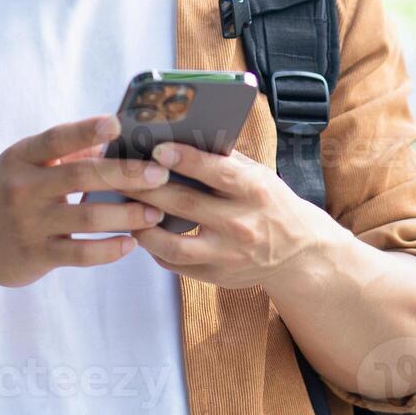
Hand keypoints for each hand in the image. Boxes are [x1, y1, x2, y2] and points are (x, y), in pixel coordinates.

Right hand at [0, 115, 172, 287]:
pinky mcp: (35, 255)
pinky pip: (80, 253)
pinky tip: (131, 243)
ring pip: (87, 216)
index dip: (86, 130)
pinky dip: (109, 248)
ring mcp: (28, 223)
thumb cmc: (7, 192)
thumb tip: (114, 136)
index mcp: (22, 158)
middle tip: (160, 174)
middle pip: (81, 176)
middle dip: (125, 174)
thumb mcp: (25, 165)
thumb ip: (65, 153)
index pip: (56, 139)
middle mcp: (23, 188)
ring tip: (157, 211)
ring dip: (127, 213)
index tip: (117, 124)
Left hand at [113, 142, 345, 290]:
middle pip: (185, 204)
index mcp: (254, 190)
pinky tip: (142, 232)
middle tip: (118, 174)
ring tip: (123, 209)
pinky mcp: (217, 276)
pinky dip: (154, 248)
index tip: (156, 149)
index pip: (216, 172)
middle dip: (147, 188)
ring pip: (173, 244)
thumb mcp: (257, 174)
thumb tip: (180, 137)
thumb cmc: (269, 201)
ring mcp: (228, 255)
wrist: (298, 251)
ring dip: (142, 226)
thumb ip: (223, 159)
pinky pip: (175, 264)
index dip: (184, 159)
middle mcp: (241, 223)